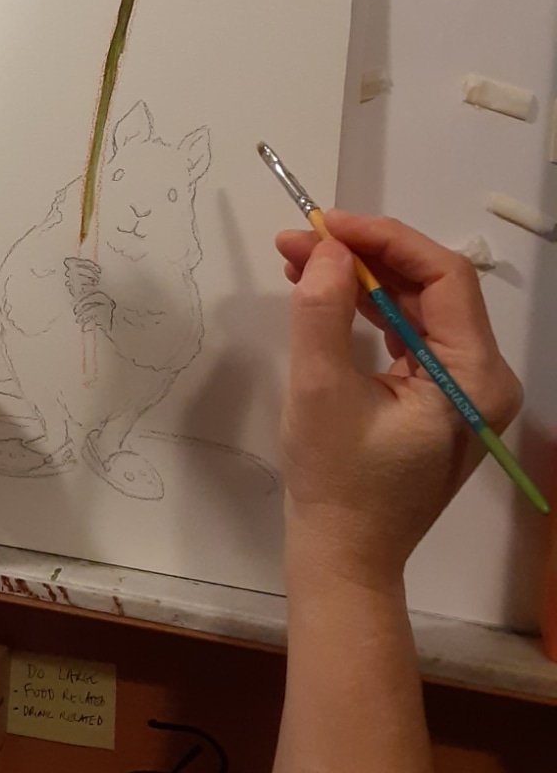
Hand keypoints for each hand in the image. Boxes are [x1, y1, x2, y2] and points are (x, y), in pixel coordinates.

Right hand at [275, 211, 520, 586]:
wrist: (344, 553)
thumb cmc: (337, 479)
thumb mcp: (319, 389)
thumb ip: (323, 310)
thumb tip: (329, 249)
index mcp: (473, 376)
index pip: (444, 277)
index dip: (385, 239)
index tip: (327, 225)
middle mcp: (481, 376)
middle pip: (431, 287)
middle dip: (364, 255)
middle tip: (300, 239)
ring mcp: (460, 388)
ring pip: (415, 306)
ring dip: (359, 277)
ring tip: (298, 258)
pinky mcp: (434, 397)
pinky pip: (406, 333)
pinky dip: (364, 307)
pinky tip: (322, 292)